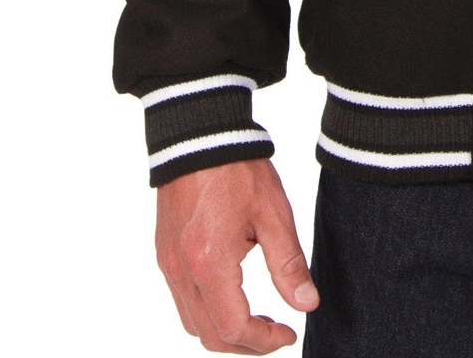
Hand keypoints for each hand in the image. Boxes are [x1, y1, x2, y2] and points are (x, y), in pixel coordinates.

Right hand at [155, 158, 318, 352]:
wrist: (200, 136)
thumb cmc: (238, 170)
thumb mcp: (273, 215)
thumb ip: (288, 264)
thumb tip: (307, 304)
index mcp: (209, 263)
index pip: (232, 328)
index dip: (263, 341)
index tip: (290, 334)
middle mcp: (181, 271)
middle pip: (208, 335)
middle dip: (245, 344)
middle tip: (278, 331)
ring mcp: (168, 264)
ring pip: (193, 322)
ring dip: (225, 331)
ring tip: (260, 317)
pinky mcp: (165, 255)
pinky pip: (183, 300)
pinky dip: (209, 311)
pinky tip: (235, 295)